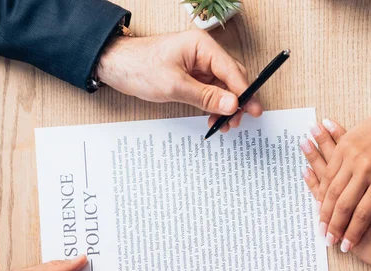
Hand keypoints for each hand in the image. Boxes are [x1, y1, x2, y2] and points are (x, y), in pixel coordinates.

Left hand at [97, 30, 262, 131]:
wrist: (116, 66)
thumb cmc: (139, 67)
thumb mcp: (174, 85)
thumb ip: (206, 96)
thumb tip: (232, 104)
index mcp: (201, 46)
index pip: (231, 70)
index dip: (245, 91)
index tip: (254, 109)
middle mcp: (203, 53)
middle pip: (231, 78)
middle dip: (236, 102)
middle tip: (238, 122)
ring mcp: (197, 65)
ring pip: (221, 87)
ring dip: (225, 107)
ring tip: (224, 125)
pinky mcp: (190, 76)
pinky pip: (209, 91)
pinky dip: (213, 105)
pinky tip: (213, 118)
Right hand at [311, 101, 370, 252]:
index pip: (363, 214)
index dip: (352, 233)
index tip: (346, 246)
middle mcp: (365, 169)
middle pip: (344, 204)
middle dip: (333, 225)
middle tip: (327, 239)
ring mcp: (352, 157)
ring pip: (332, 190)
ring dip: (324, 210)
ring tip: (320, 225)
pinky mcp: (344, 148)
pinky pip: (329, 173)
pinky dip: (322, 189)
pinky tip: (319, 201)